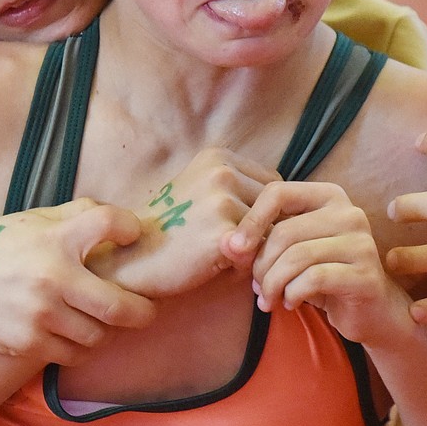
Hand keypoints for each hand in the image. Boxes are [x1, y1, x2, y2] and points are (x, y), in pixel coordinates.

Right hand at [0, 200, 154, 363]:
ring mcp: (41, 314)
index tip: (132, 236)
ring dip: (105, 330)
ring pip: (99, 335)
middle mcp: (52, 276)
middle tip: (146, 311)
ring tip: (101, 322)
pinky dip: (80, 347)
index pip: (110, 223)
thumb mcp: (30, 221)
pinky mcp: (28, 343)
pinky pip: (73, 354)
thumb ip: (74, 216)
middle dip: (142, 312)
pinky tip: (74, 335)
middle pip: (121, 306)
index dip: (129, 229)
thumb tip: (121, 218)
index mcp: (55, 238)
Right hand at [98, 147, 279, 299]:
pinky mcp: (223, 232)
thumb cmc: (171, 232)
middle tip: (233, 250)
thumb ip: (241, 191)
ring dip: (254, 251)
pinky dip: (243, 267)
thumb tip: (293, 208)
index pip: (274, 185)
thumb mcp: (202, 193)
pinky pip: (257, 254)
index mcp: (219, 157)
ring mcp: (223, 200)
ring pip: (268, 232)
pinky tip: (215, 268)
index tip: (242, 231)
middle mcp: (223, 171)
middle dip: (263, 232)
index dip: (265, 213)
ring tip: (221, 258)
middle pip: (276, 208)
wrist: (133, 258)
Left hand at [227, 180, 410, 345]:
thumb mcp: (292, 251)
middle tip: (255, 287)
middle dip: (261, 264)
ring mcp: (361, 242)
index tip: (235, 249)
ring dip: (273, 283)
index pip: (278, 192)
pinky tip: (291, 303)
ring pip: (297, 256)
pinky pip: (313, 279)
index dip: (250, 220)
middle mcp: (350, 212)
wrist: (369, 311)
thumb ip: (265, 239)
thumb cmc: (324, 276)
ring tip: (268, 299)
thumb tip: (229, 245)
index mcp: (329, 196)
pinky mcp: (366, 274)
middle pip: (284, 231)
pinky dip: (292, 294)